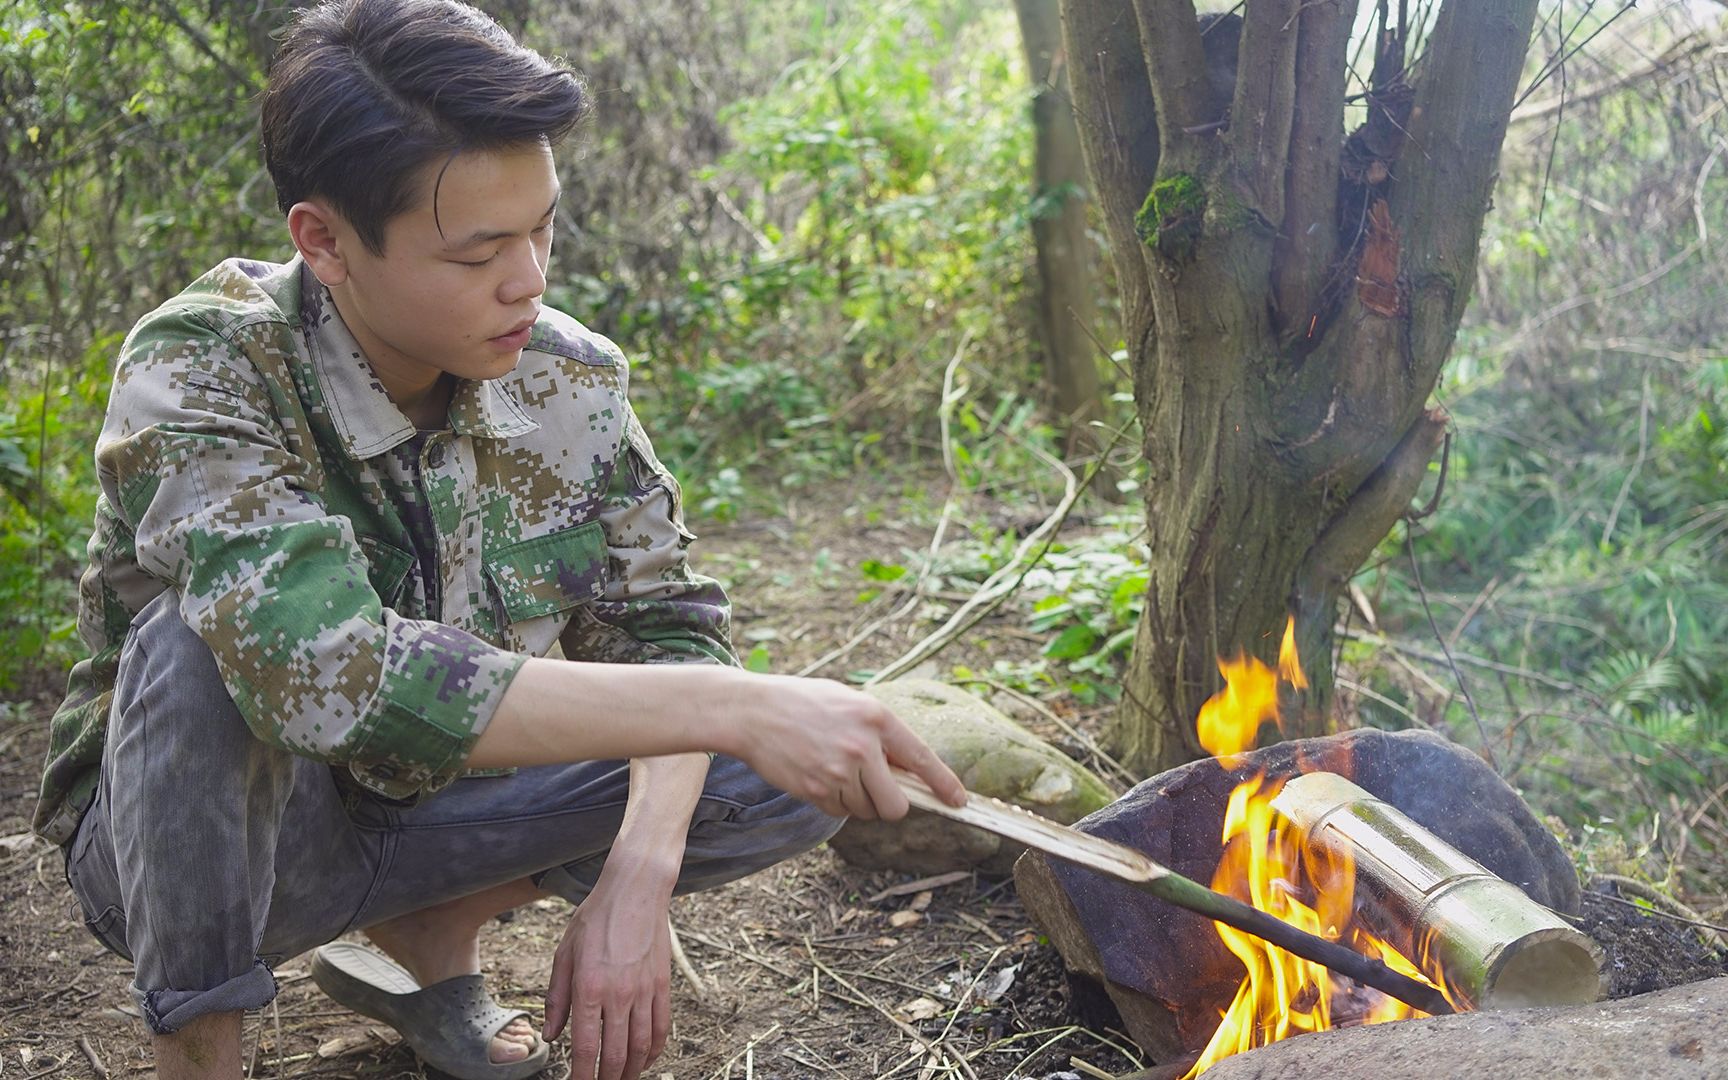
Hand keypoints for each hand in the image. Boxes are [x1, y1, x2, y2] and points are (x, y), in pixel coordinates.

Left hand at [543, 870, 671, 1079]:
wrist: (636, 889)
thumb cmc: (595, 917)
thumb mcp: (564, 953)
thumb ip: (557, 998)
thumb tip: (552, 1036)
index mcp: (589, 987)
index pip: (585, 1048)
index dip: (581, 1076)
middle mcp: (619, 994)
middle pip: (616, 1055)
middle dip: (607, 1079)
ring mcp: (645, 991)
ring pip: (641, 1047)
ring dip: (631, 1071)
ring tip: (621, 1079)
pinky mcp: (662, 984)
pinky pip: (662, 1027)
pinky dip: (654, 1050)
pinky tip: (644, 1059)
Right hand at [734, 673, 966, 819]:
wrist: (752, 712)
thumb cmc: (803, 702)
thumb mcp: (849, 702)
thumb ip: (880, 731)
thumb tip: (908, 768)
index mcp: (876, 718)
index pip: (922, 759)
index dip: (944, 784)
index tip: (959, 802)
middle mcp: (863, 747)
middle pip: (896, 806)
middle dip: (890, 805)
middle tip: (877, 791)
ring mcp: (839, 772)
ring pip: (865, 810)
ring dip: (857, 800)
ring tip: (833, 768)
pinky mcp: (815, 790)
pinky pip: (839, 811)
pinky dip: (833, 801)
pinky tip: (816, 774)